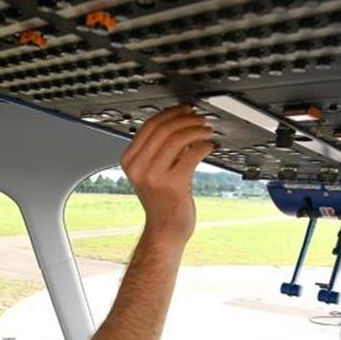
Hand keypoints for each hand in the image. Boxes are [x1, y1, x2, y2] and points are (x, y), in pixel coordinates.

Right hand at [120, 105, 215, 241]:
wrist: (164, 230)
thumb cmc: (161, 202)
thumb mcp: (151, 172)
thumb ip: (158, 150)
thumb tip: (180, 123)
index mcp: (130, 160)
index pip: (149, 125)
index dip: (171, 113)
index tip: (185, 110)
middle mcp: (139, 167)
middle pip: (164, 128)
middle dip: (186, 119)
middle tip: (201, 119)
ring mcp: (154, 176)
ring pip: (178, 138)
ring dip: (197, 130)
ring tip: (207, 131)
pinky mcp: (173, 184)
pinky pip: (192, 154)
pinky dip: (204, 146)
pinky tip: (210, 146)